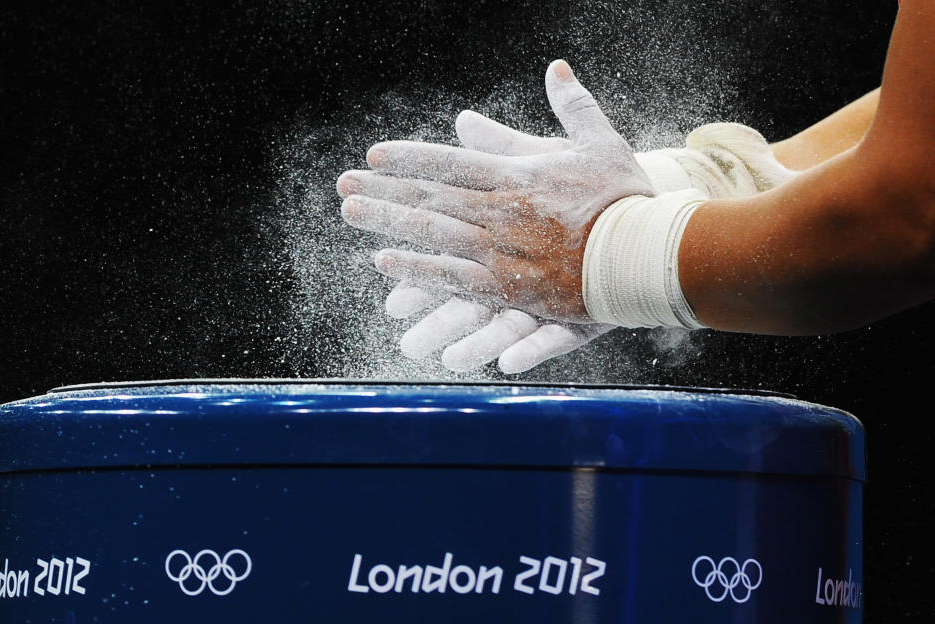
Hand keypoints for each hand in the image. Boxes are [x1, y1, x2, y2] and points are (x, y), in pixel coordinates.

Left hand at [340, 59, 653, 321]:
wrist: (653, 254)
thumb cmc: (626, 199)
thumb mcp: (600, 143)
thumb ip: (572, 106)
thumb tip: (556, 67)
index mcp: (519, 177)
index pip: (451, 163)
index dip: (410, 159)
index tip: (376, 155)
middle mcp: (503, 213)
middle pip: (432, 200)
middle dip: (385, 192)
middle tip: (343, 189)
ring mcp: (504, 253)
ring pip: (435, 237)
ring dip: (389, 225)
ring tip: (353, 218)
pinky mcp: (514, 291)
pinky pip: (456, 281)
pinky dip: (420, 271)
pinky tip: (386, 266)